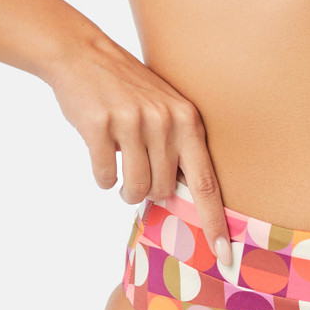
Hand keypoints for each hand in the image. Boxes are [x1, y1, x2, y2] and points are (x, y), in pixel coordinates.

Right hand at [45, 34, 231, 262]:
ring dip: (125, 189)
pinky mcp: (100, 126)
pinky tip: (100, 150)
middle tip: (136, 169)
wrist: (83, 55)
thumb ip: (179, 148)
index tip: (225, 254)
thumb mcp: (166, 110)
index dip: (214, 222)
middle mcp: (165, 121)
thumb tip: (184, 200)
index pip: (206, 182)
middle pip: (162, 191)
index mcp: (188, 121)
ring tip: (120, 166)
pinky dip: (102, 174)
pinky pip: (105, 176)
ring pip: (134, 189)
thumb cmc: (128, 91)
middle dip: (147, 192)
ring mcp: (132, 122)